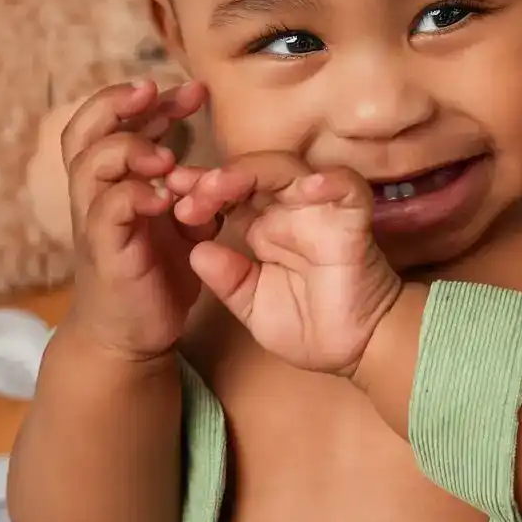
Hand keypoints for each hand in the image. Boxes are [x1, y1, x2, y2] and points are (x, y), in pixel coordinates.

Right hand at [62, 78, 215, 359]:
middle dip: (118, 103)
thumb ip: (193, 190)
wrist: (133, 334)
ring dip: (129, 148)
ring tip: (167, 154)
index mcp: (114, 180)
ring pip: (89, 163)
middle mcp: (96, 193)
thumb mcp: (183, 223)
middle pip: (85, 130)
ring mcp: (96, 220)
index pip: (115, 122)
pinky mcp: (106, 251)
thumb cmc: (156, 272)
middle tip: (154, 91)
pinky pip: (108, 210)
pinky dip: (135, 195)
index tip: (194, 91)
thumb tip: (221, 161)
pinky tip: (165, 197)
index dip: (149, 100)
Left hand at [174, 154, 401, 374]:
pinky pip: (346, 187)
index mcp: (263, 226)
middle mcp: (290, 210)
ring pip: (289, 170)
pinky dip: (329, 181)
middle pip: (252, 174)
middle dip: (216, 177)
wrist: (353, 351)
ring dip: (254, 171)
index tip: (167, 197)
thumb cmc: (307, 328)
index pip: (228, 195)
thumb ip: (228, 279)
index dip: (199, 191)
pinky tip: (306, 188)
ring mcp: (321, 211)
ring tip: (222, 183)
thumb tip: (196, 252)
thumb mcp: (253, 305)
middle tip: (184, 189)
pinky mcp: (353, 218)